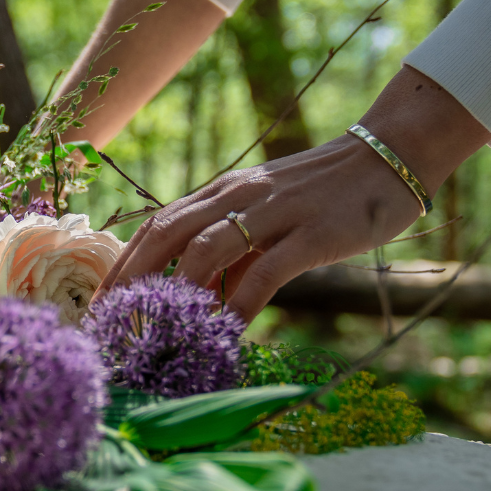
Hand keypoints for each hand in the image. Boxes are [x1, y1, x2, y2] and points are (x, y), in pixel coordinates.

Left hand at [96, 66, 490, 321]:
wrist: (388, 157)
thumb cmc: (325, 194)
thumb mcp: (267, 215)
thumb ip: (234, 252)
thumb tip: (201, 299)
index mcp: (223, 190)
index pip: (158, 225)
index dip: (124, 262)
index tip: (101, 301)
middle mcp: (238, 195)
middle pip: (167, 234)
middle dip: (132, 278)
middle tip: (111, 322)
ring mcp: (274, 212)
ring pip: (206, 249)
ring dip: (177, 292)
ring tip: (157, 332)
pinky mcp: (312, 232)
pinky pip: (265, 272)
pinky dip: (238, 303)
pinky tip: (224, 333)